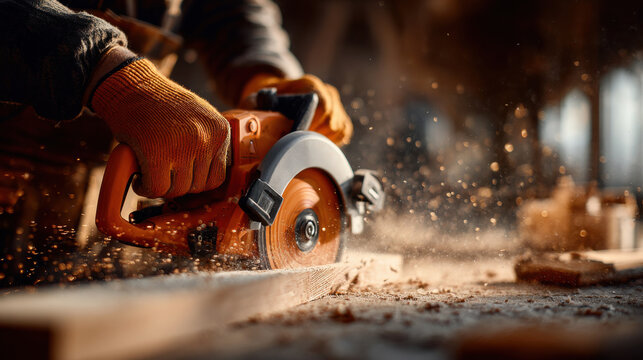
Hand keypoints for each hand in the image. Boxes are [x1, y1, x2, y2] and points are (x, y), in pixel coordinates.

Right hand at [89, 47, 229, 198]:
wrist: (129, 85)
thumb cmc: (160, 103)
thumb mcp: (198, 117)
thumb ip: (208, 142)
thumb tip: (207, 177)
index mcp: (220, 130)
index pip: (217, 178)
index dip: (195, 181)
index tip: (181, 178)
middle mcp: (206, 138)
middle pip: (197, 187)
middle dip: (177, 185)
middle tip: (163, 175)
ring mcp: (183, 146)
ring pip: (177, 190)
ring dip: (161, 188)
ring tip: (151, 174)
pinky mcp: (156, 152)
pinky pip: (156, 188)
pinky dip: (145, 189)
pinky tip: (140, 179)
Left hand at [241, 74, 352, 145]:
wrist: (276, 98)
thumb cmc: (265, 102)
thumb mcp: (254, 102)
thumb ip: (255, 109)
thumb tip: (255, 123)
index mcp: (309, 84)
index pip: (321, 106)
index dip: (310, 125)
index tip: (294, 137)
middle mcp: (327, 92)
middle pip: (331, 121)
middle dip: (313, 137)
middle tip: (296, 145)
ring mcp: (336, 104)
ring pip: (339, 129)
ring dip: (321, 140)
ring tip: (303, 143)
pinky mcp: (340, 117)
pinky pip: (343, 133)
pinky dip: (331, 141)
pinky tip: (315, 143)